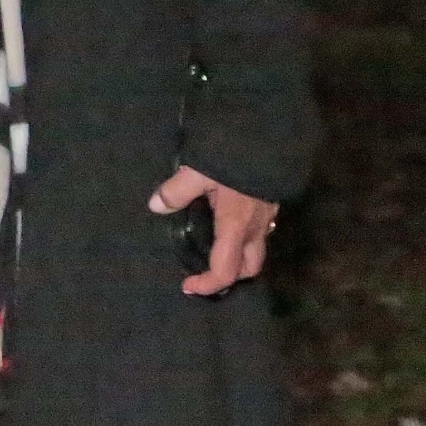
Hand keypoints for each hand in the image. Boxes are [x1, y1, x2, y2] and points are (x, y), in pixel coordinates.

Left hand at [149, 163, 277, 296]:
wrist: (268, 139)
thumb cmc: (233, 159)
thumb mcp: (198, 172)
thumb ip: (176, 191)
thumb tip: (155, 206)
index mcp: (235, 227)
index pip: (225, 271)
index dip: (207, 285)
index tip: (188, 286)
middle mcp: (254, 230)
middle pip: (248, 269)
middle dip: (229, 277)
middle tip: (205, 271)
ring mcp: (267, 219)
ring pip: (256, 253)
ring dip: (238, 260)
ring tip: (215, 250)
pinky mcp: (270, 207)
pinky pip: (259, 235)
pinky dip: (244, 241)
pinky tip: (228, 224)